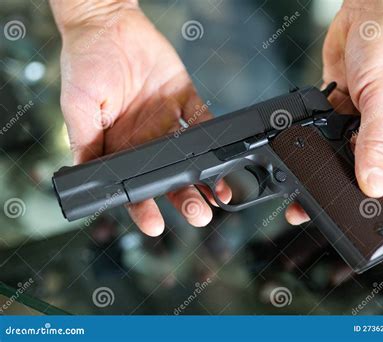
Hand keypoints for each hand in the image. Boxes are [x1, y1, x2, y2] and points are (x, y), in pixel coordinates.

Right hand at [52, 1, 230, 235]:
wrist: (108, 22)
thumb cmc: (87, 60)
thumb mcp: (78, 103)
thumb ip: (86, 139)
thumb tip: (85, 173)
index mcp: (118, 145)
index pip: (131, 184)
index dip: (142, 206)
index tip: (154, 223)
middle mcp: (145, 139)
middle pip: (167, 176)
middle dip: (183, 198)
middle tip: (198, 214)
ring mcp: (167, 121)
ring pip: (189, 156)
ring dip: (205, 176)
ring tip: (218, 194)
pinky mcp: (184, 99)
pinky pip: (203, 120)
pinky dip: (215, 136)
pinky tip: (225, 152)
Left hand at [286, 0, 382, 224]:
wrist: (370, 12)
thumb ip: (375, 144)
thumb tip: (372, 185)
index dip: (368, 201)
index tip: (346, 217)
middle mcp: (378, 131)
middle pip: (355, 169)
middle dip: (334, 186)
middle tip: (308, 205)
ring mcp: (355, 119)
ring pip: (334, 151)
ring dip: (318, 163)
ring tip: (298, 180)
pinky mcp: (335, 105)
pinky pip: (320, 128)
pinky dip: (310, 135)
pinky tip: (300, 144)